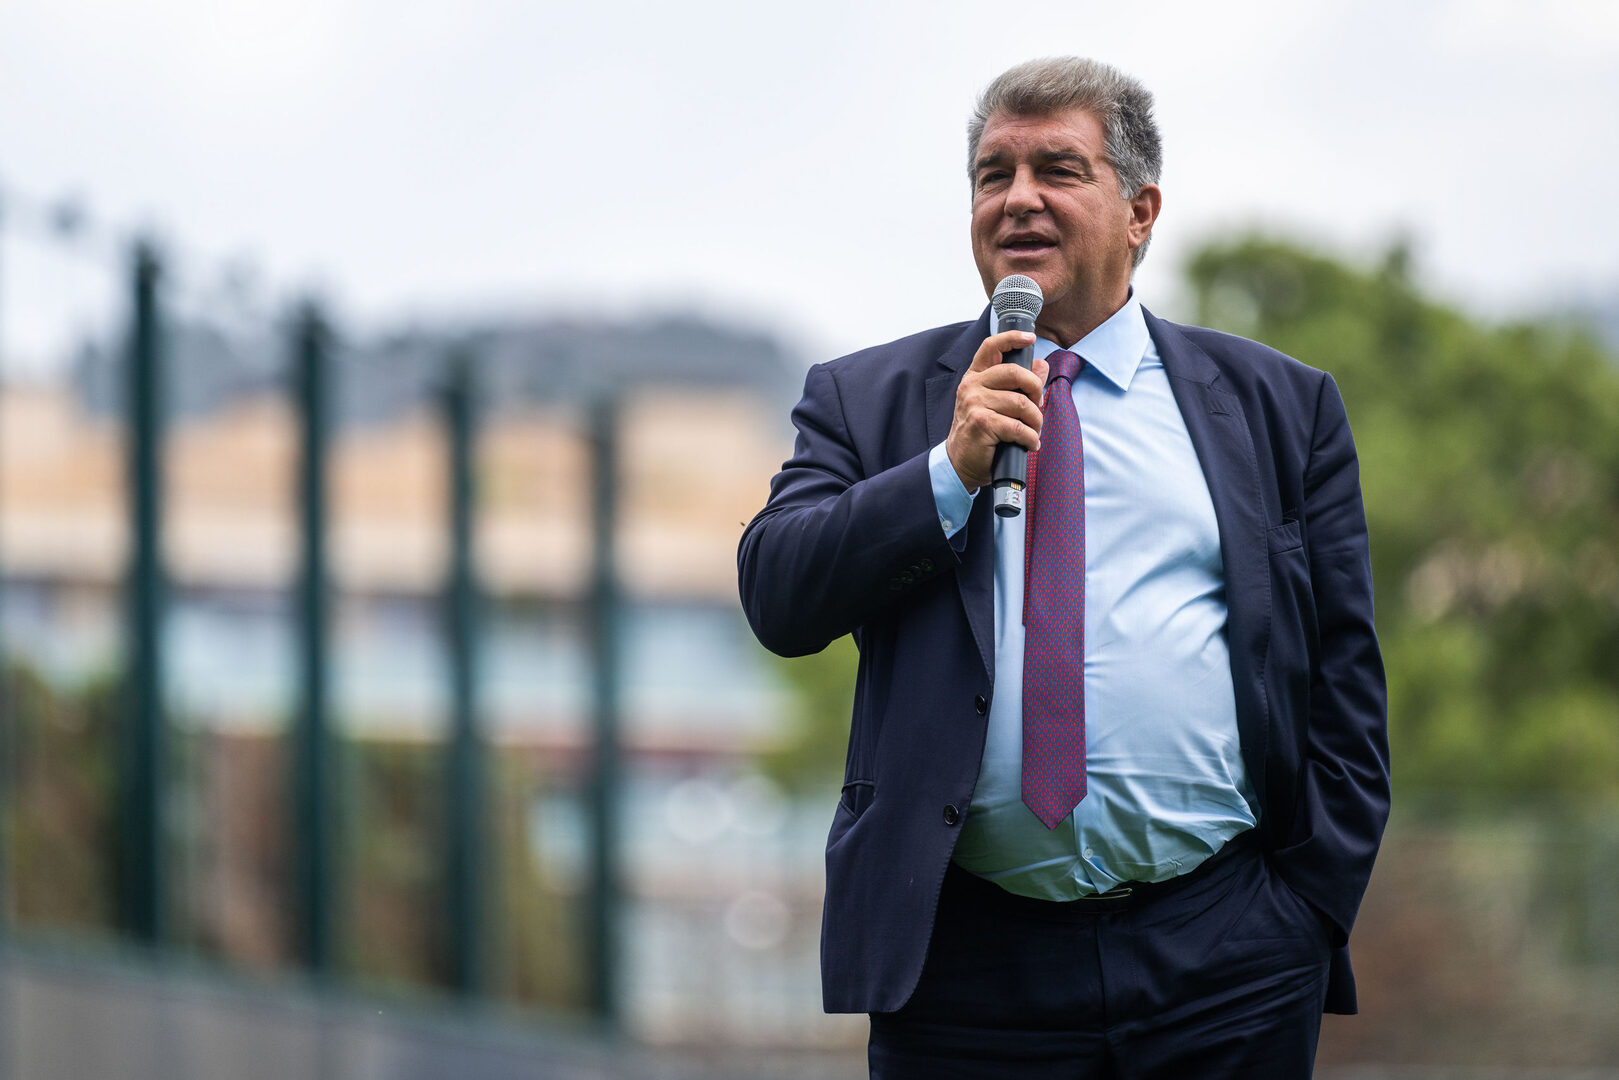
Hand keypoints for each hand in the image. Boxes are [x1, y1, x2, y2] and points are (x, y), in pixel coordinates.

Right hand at [944, 331, 1048, 491]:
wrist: (960, 462)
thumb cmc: (981, 432)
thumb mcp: (997, 404)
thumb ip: (1018, 384)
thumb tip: (1041, 365)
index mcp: (975, 377)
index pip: (991, 347)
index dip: (1011, 338)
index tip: (1030, 338)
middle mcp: (972, 386)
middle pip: (1015, 373)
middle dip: (1035, 389)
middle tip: (1038, 405)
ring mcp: (974, 404)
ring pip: (1021, 403)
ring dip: (1035, 421)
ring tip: (1034, 432)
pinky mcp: (982, 423)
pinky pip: (1018, 427)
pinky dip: (1030, 438)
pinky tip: (1030, 444)